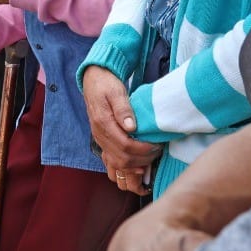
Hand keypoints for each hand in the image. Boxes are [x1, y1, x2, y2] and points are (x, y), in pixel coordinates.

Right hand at [82, 66, 159, 191]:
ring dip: (134, 168)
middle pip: (120, 158)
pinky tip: (138, 168)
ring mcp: (100, 140)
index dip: (142, 149)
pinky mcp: (103, 141)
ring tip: (150, 162)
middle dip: (142, 160)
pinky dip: (124, 169)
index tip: (157, 146)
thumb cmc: (107, 85)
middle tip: (157, 152)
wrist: (93, 81)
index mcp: (103, 122)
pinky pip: (111, 161)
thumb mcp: (116, 92)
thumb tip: (132, 127)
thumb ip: (123, 109)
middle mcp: (99, 134)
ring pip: (115, 164)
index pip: (124, 145)